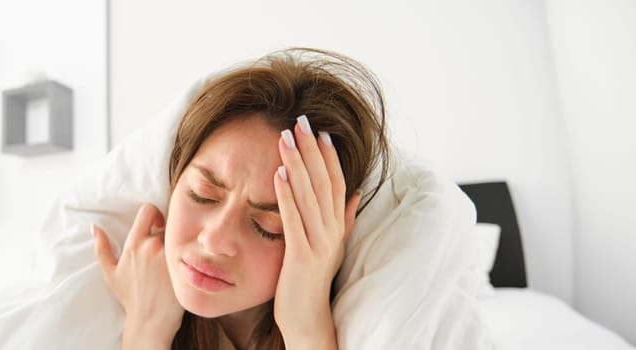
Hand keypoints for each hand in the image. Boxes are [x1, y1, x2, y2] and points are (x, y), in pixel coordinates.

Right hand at [94, 204, 183, 347]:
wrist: (151, 318)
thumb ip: (101, 248)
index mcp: (135, 243)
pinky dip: (187, 253)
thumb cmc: (130, 296)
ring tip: (175, 255)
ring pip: (178, 236)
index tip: (156, 223)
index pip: (148, 210)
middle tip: (166, 242)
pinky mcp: (184, 265)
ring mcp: (170, 255)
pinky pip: (188, 249)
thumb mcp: (110, 272)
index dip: (153, 213)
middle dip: (167, 229)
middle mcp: (153, 246)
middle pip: (167, 222)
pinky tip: (184, 264)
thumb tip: (95, 228)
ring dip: (177, 241)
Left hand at [272, 116, 361, 346]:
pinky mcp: (302, 256)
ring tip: (285, 137)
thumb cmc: (311, 282)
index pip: (336, 182)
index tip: (319, 130)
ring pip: (310, 195)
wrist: (307, 318)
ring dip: (298, 163)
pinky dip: (287, 194)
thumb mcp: (330, 246)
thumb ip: (342, 218)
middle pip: (324, 181)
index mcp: (337, 226)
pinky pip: (294, 218)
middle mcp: (332, 231)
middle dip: (311, 149)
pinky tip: (279, 173)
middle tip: (300, 120)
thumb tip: (356, 192)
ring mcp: (319, 242)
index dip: (328, 156)